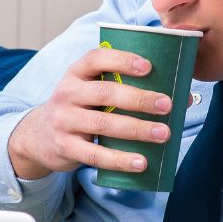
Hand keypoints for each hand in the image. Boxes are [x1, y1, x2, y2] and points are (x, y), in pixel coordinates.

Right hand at [8, 47, 174, 179]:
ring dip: (136, 129)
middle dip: (139, 98)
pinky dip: (120, 160)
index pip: (96, 58)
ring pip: (103, 124)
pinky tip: (142, 162)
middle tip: (167, 105)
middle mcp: (67, 94)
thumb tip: (184, 96)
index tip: (149, 66)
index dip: (122, 60)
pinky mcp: (66, 148)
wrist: (39, 136)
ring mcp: (64, 122)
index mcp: (76, 73)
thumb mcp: (90, 90)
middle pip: (104, 93)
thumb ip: (124, 88)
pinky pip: (95, 155)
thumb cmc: (80, 108)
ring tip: (164, 133)